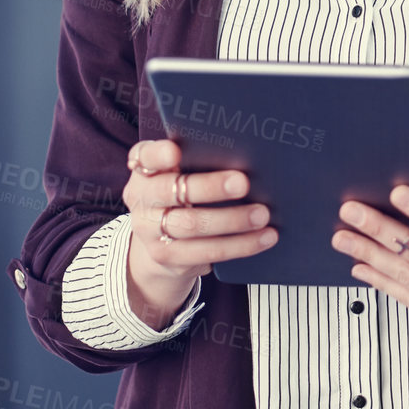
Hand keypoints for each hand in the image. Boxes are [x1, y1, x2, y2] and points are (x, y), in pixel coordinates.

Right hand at [122, 138, 275, 329]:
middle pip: (173, 191)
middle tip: (243, 183)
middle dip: (210, 187)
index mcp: (145, 169)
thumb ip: (200, 158)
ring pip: (192, 225)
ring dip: (233, 220)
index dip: (158, 154)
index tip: (175, 151)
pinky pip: (206, 252)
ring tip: (262, 214)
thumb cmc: (182, 193)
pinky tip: (265, 237)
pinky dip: (240, 244)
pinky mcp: (167, 256)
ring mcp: (151, 231)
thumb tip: (252, 153)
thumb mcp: (181, 173)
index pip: (145, 155)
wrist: (157, 242)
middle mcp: (143, 199)